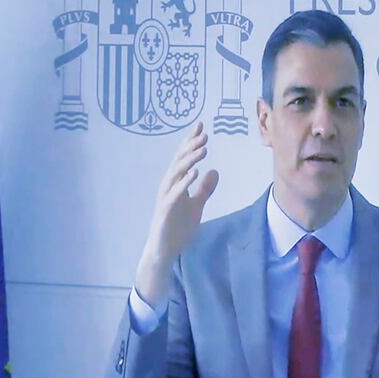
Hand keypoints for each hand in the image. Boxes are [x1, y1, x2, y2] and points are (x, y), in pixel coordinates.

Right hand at [135, 123, 218, 305]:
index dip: (191, 142)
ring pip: (177, 173)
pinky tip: (194, 172)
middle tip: (204, 133)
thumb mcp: (196, 206)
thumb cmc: (177, 228)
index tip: (201, 126)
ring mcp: (165, 197)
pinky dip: (184, 181)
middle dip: (191, 146)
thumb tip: (214, 171)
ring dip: (189, 160)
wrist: (164, 251)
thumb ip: (204, 189)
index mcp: (175, 184)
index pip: (183, 159)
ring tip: (203, 148)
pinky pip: (175, 192)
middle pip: (179, 161)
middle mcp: (168, 186)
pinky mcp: (165, 210)